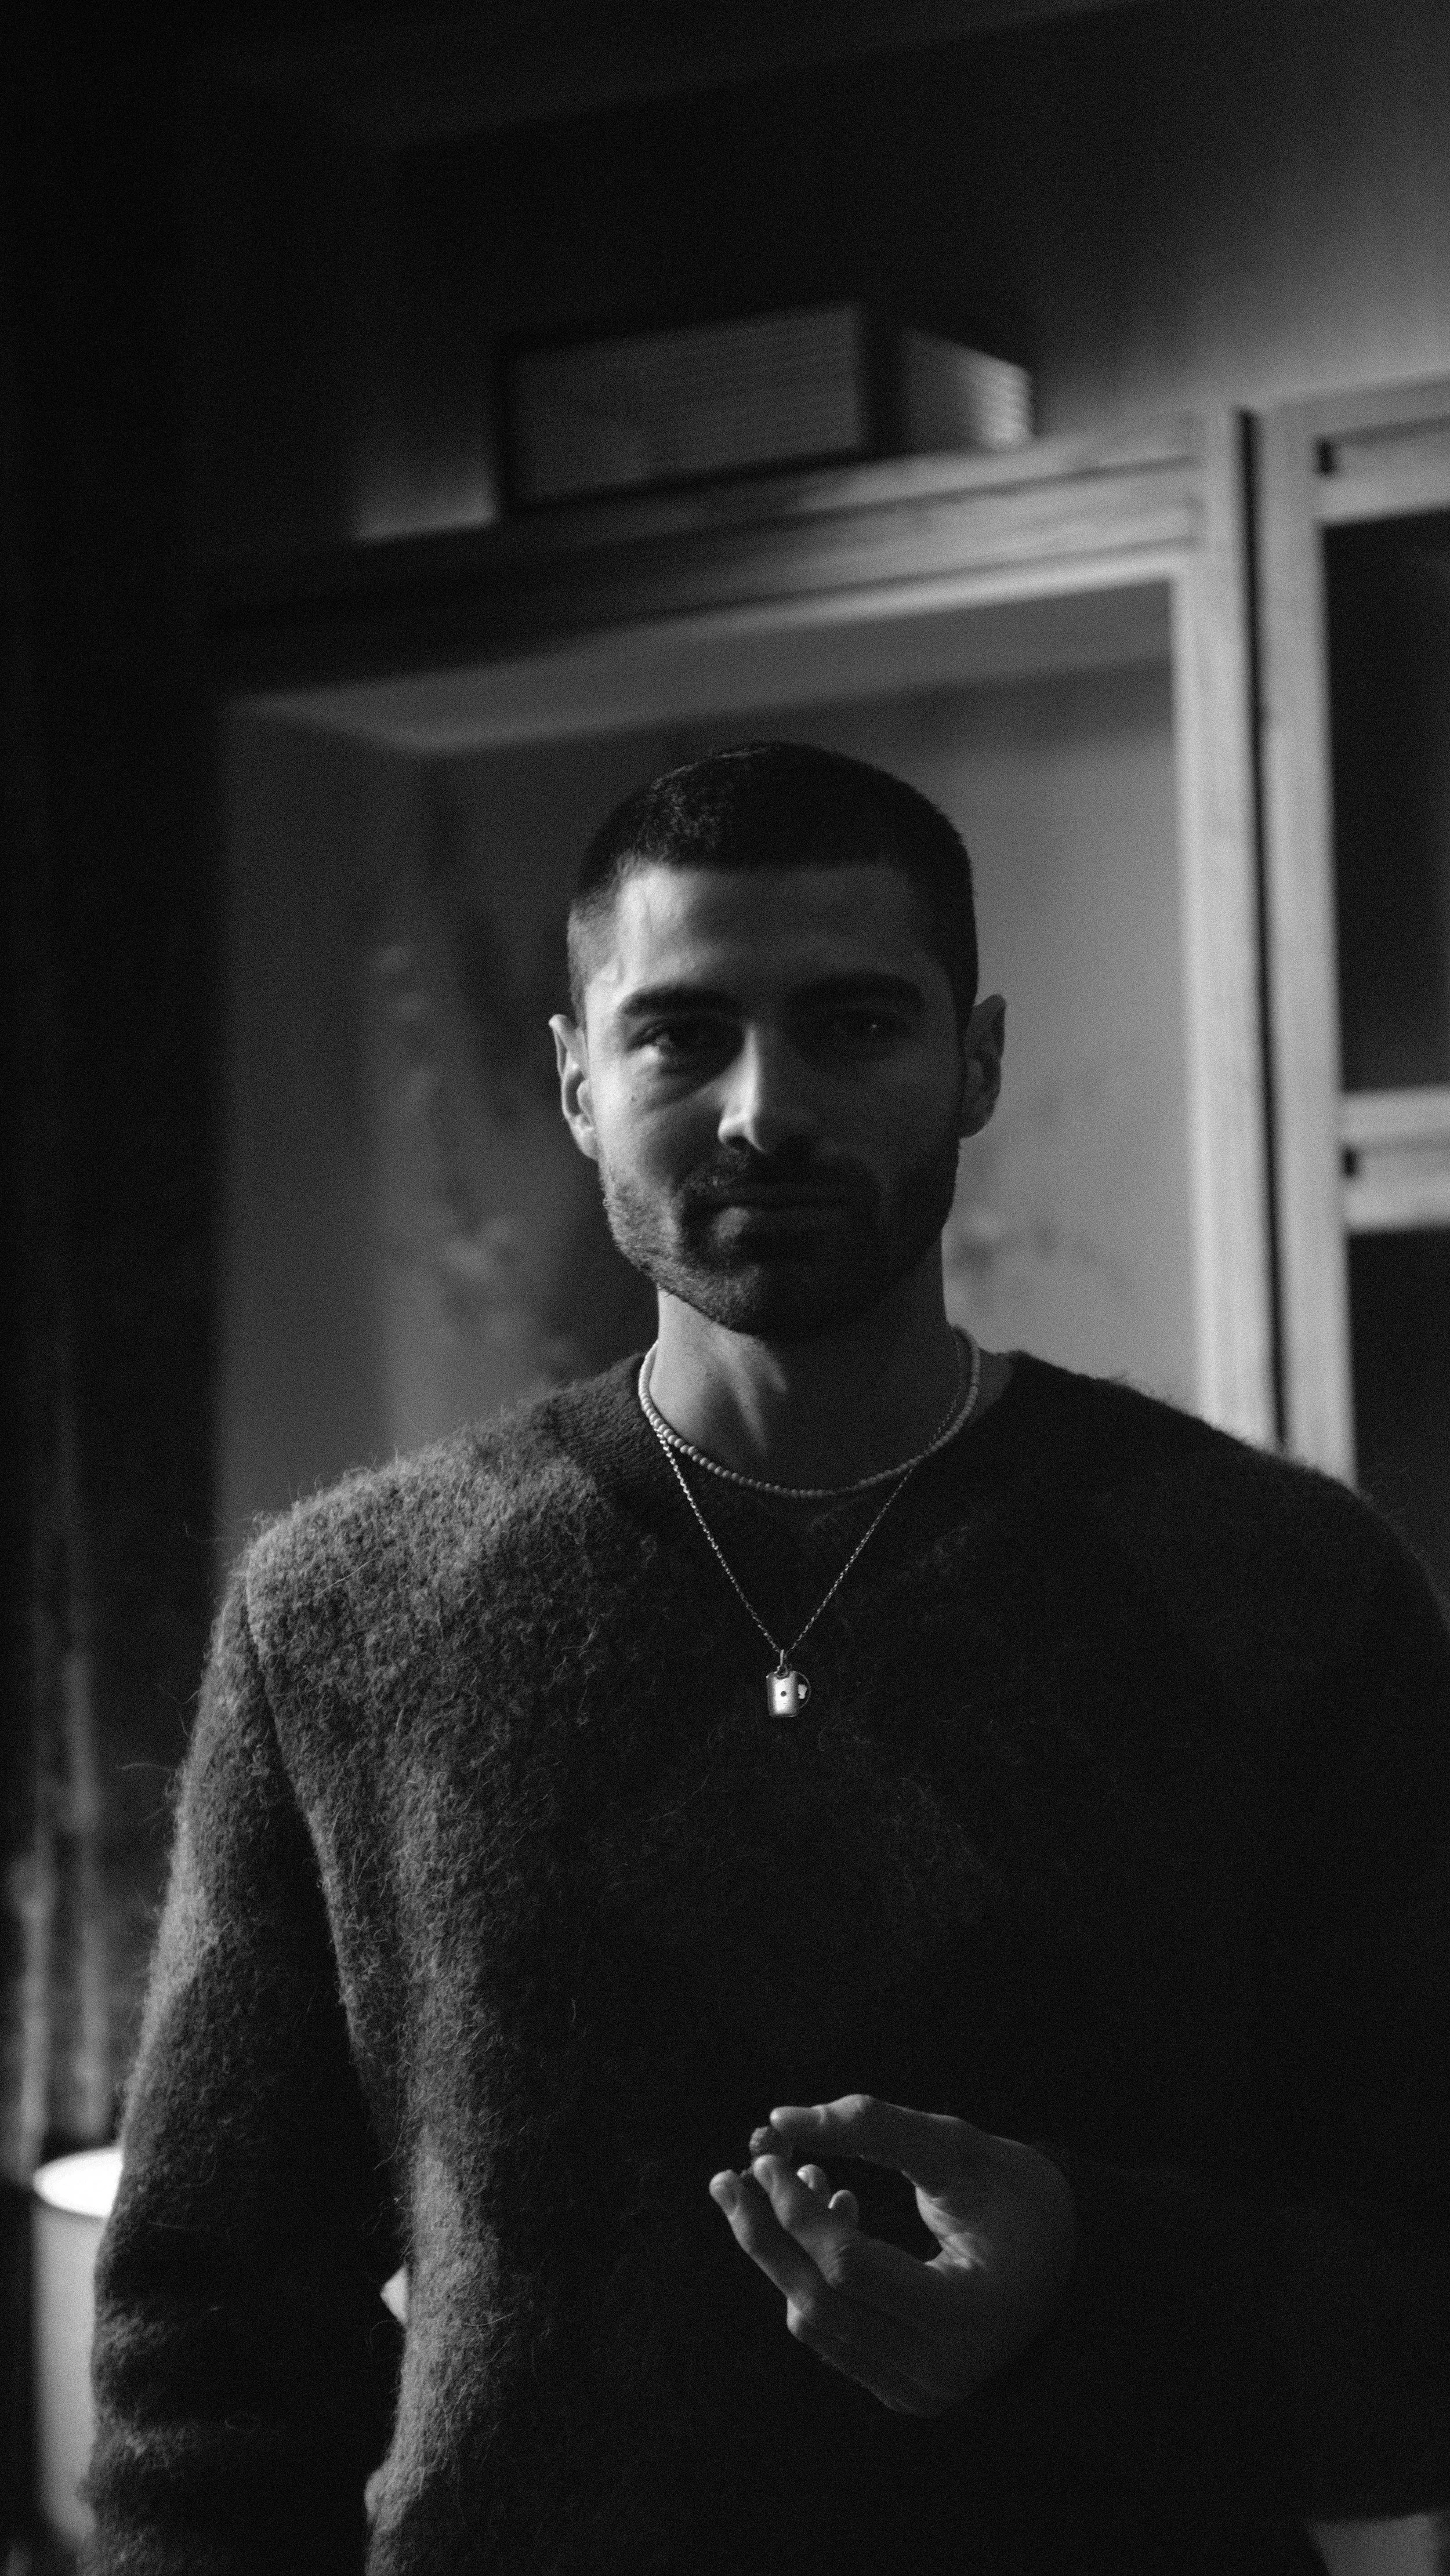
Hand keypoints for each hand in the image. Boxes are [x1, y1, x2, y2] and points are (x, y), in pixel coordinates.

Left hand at [708, 2092, 1075, 2417]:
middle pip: (819, 2302)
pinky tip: (827, 2216)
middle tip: (728, 2175)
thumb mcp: (960, 2149)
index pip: (850, 2268)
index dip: (797, 2209)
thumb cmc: (1019, 2196)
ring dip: (783, 2251)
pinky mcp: (903, 2391)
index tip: (766, 2153)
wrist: (1068, 2266)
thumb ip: (875, 2126)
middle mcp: (942, 2371)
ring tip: (789, 2180)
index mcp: (969, 2315)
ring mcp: (920, 2392)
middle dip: (766, 2233)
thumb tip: (780, 2119)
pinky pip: (833, 2335)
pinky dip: (810, 2276)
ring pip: (816, 2323)